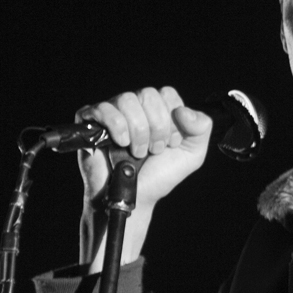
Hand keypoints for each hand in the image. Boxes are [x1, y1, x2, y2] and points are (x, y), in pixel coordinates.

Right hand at [73, 86, 210, 268]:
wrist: (135, 198)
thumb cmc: (158, 176)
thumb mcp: (191, 155)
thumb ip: (201, 128)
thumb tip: (184, 111)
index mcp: (157, 110)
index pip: (166, 94)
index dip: (171, 119)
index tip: (170, 142)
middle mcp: (135, 107)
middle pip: (148, 94)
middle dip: (156, 127)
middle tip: (154, 150)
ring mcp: (112, 112)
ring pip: (127, 100)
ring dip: (138, 131)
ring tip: (137, 152)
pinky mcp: (91, 121)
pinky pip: (103, 109)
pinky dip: (117, 126)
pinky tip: (121, 143)